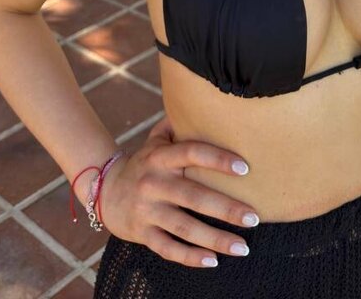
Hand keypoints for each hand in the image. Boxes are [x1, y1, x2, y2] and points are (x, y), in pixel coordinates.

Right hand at [100, 116, 259, 268]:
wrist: (105, 190)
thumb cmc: (145, 162)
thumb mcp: (155, 140)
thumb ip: (178, 124)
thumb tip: (208, 100)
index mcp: (160, 157)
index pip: (192, 153)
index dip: (218, 159)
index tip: (245, 168)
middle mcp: (154, 183)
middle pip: (194, 197)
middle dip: (226, 209)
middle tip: (254, 217)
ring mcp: (147, 210)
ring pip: (185, 228)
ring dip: (216, 239)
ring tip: (244, 246)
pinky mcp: (142, 234)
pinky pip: (168, 248)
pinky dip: (191, 257)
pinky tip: (213, 261)